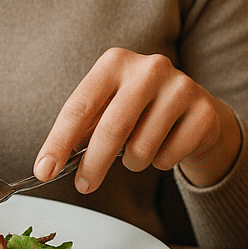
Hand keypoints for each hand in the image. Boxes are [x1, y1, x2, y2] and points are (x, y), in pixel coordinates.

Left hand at [34, 47, 241, 191]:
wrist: (194, 108)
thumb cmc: (139, 109)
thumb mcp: (108, 106)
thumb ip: (83, 128)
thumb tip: (50, 163)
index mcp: (115, 62)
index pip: (79, 107)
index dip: (58, 142)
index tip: (44, 170)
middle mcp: (148, 68)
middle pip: (111, 129)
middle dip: (93, 165)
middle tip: (83, 186)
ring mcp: (180, 87)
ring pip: (141, 148)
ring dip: (133, 161)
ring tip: (138, 150)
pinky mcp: (203, 112)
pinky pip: (169, 157)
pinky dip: (161, 162)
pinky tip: (167, 145)